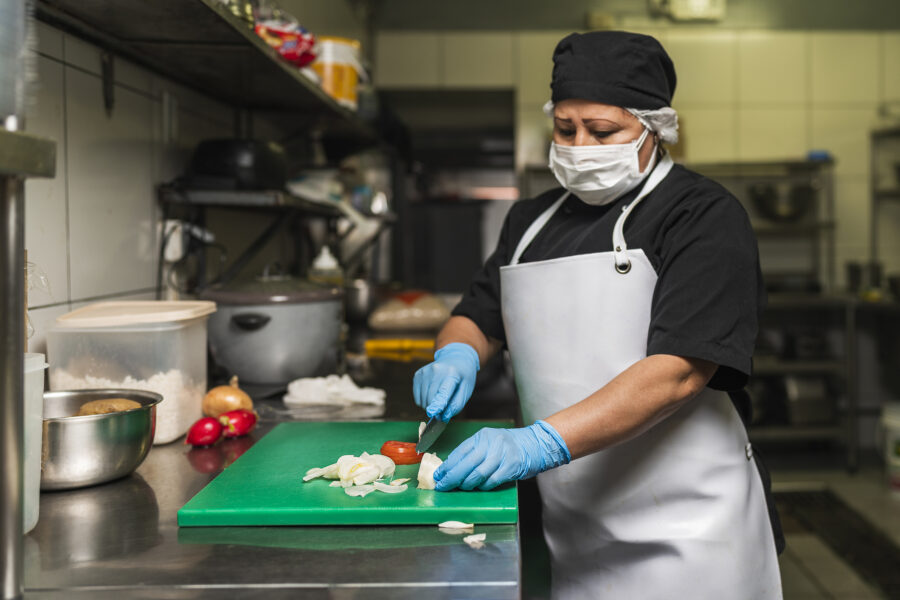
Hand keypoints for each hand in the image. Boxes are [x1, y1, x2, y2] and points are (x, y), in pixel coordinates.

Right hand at [413, 343, 479, 421]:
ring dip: (430, 406)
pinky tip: (432, 395)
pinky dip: (423, 400)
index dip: (438, 404)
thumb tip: (443, 417)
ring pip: (423, 399)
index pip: (443, 392)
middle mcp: (437, 370)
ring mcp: (425, 371)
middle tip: (442, 412)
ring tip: (439, 400)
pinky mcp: (418, 374)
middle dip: (436, 410)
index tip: (433, 414)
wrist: (456, 358)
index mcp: (452, 373)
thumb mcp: (466, 390)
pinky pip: (417, 396)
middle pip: (431, 397)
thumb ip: (456, 405)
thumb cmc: (463, 377)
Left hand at [433, 420, 570, 490]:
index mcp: (482, 436)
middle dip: (451, 478)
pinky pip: (491, 480)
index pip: (459, 452)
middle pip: (465, 464)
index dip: (447, 466)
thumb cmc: (509, 446)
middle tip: (442, 486)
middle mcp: (491, 444)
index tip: (438, 476)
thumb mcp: (489, 443)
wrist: (535, 444)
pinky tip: (478, 488)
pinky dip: (483, 486)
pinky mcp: (511, 467)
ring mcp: (501, 455)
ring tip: (459, 488)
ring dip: (466, 484)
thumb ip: (473, 452)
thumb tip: (452, 467)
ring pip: (477, 474)